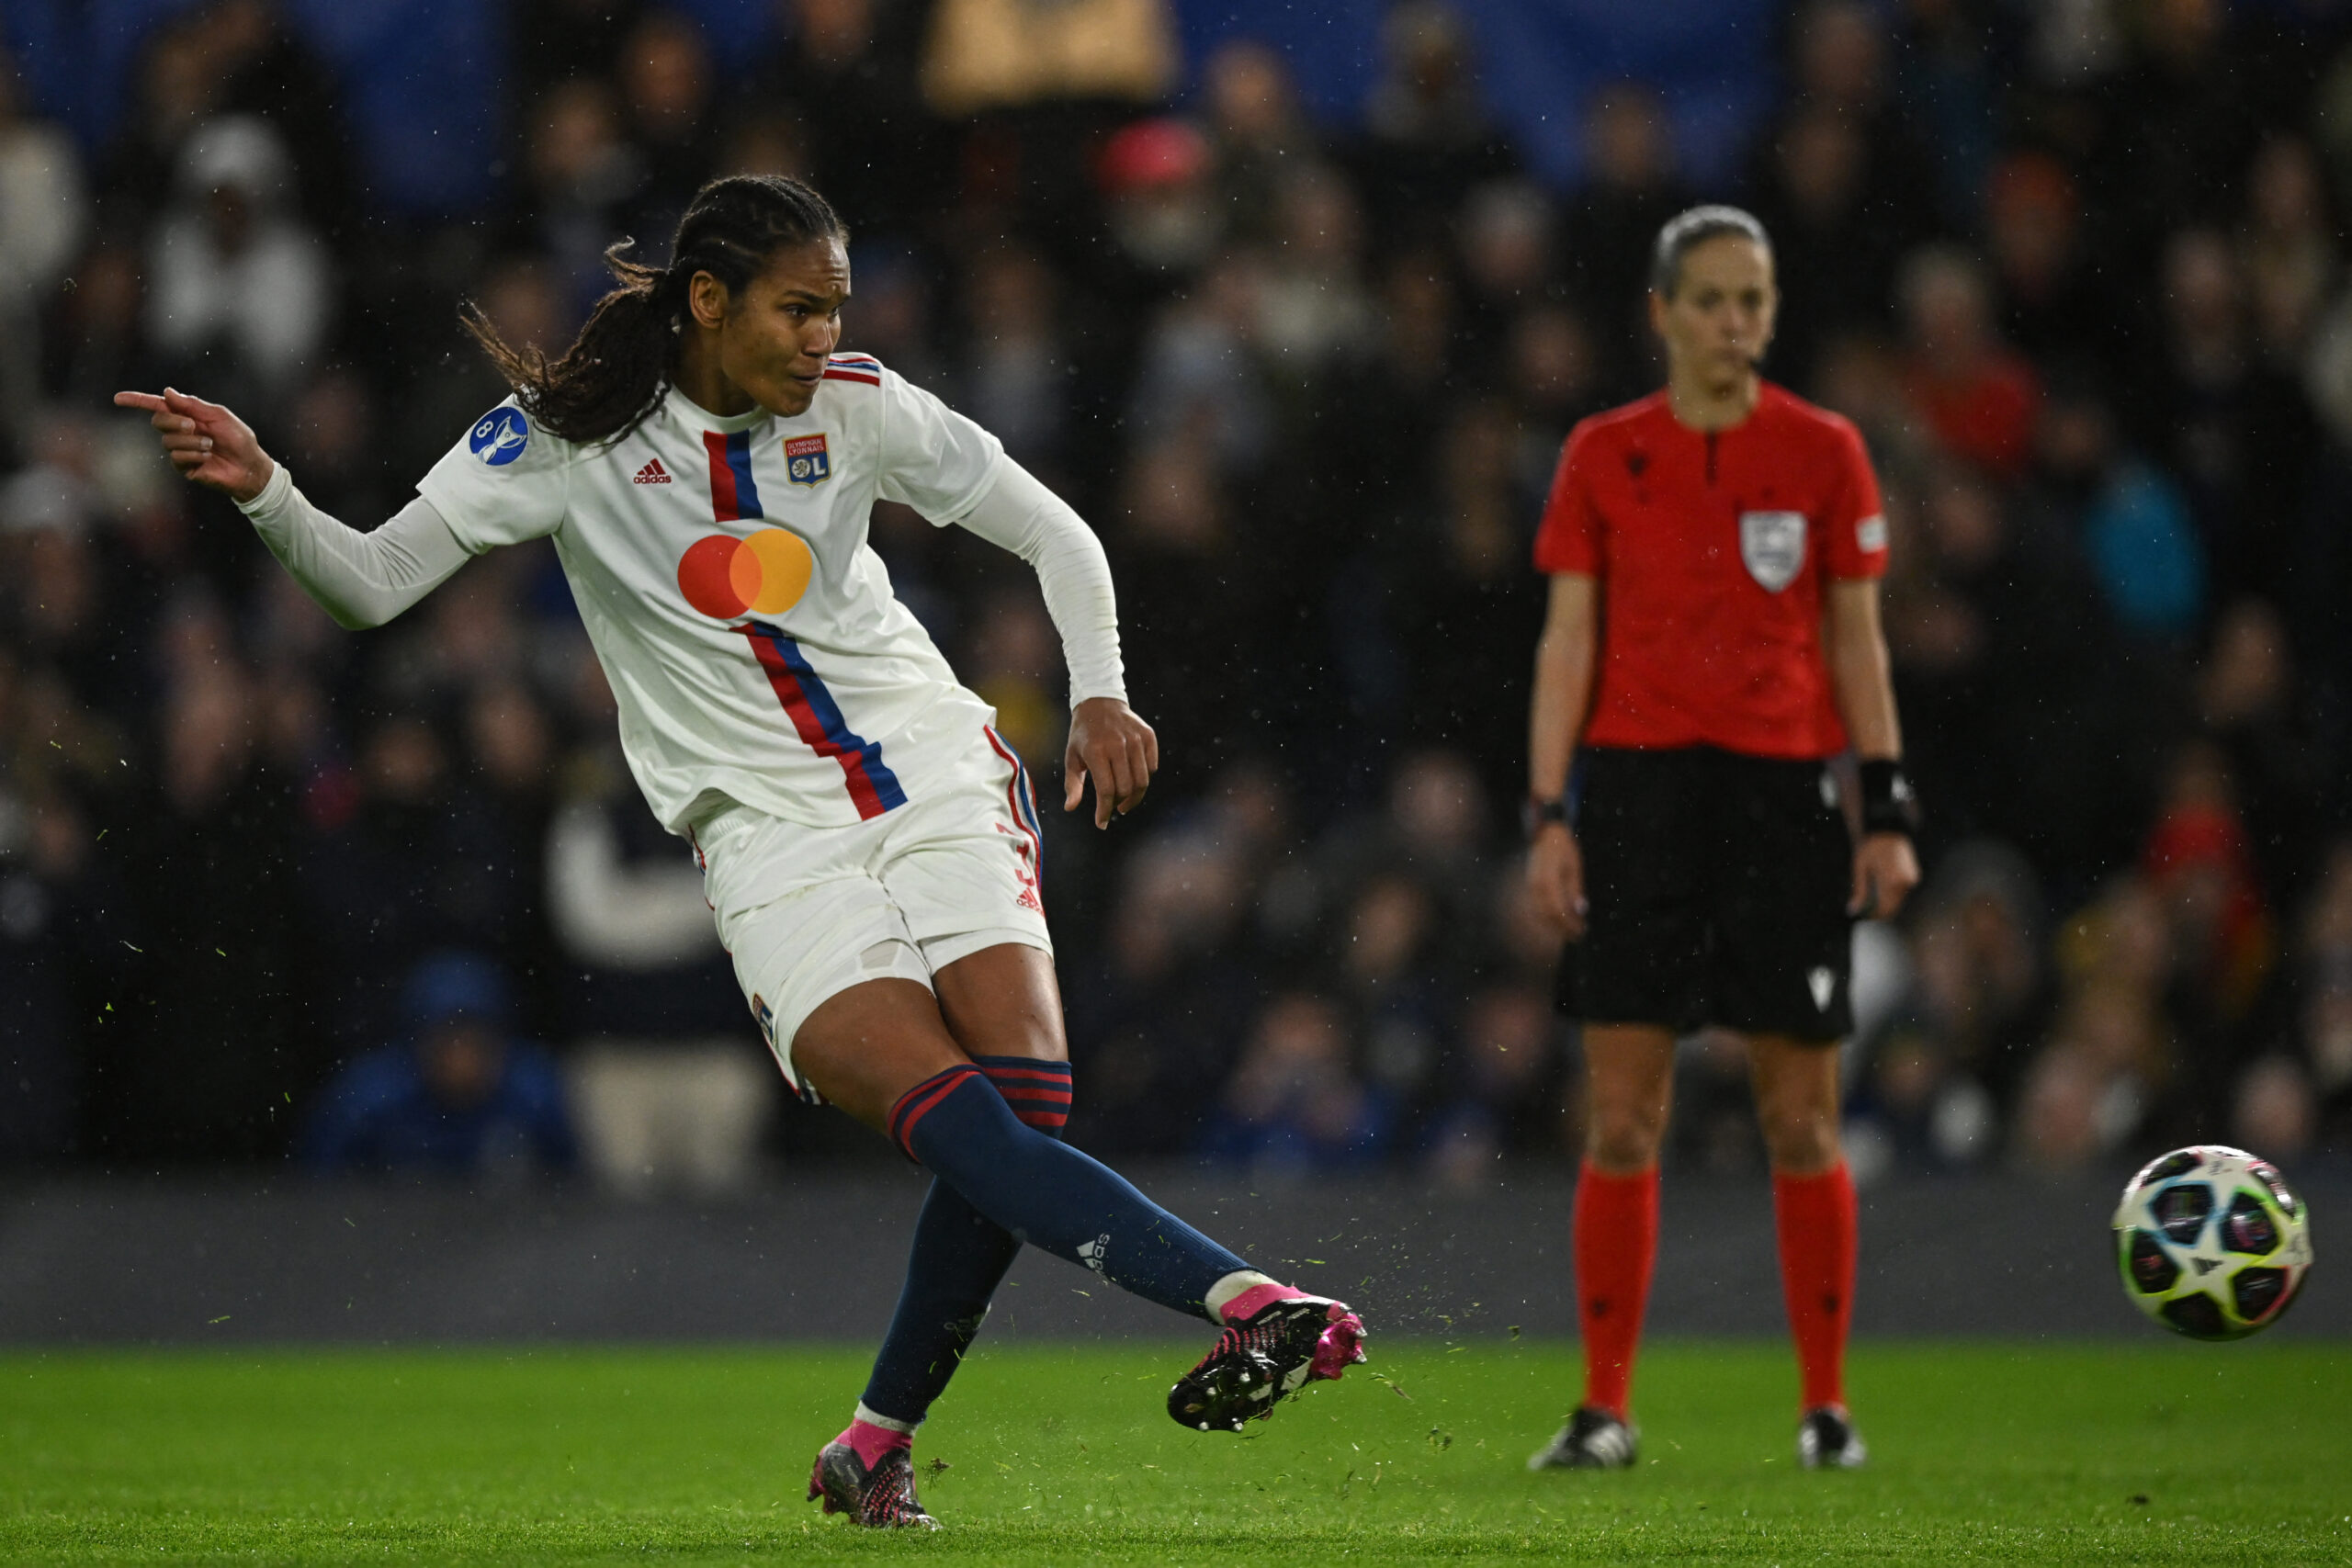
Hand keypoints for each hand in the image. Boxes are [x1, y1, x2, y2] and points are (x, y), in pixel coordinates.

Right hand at [114, 387, 273, 502]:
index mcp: (186, 415)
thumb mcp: (218, 416)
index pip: (157, 406)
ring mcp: (180, 450)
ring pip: (168, 441)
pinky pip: (177, 458)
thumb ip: (192, 405)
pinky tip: (207, 458)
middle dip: (174, 422)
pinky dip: (193, 455)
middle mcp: (180, 431)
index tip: (118, 398)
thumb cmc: (238, 439)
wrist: (249, 466)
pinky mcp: (184, 467)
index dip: (137, 401)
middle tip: (194, 426)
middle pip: (158, 421)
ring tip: (210, 445)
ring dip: (191, 442)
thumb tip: (166, 392)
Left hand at [1063, 696, 1157, 828]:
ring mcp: (1135, 739)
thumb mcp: (1072, 758)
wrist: (1099, 702)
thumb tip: (1069, 808)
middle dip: (1119, 804)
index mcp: (1096, 751)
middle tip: (1113, 807)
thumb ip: (1072, 784)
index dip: (1104, 811)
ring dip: (1134, 796)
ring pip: (1142, 780)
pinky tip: (1133, 778)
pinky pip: (1151, 767)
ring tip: (1125, 800)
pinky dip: (1144, 777)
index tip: (1101, 824)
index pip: (1106, 790)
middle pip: (1126, 788)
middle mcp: (1117, 744)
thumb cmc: (1082, 735)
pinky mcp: (1148, 735)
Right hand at [1528, 821, 1586, 938]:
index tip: (1581, 931)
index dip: (1569, 923)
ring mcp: (1531, 885)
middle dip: (1563, 928)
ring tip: (1571, 930)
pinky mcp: (1531, 887)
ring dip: (1556, 924)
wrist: (1546, 833)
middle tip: (1578, 935)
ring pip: (1541, 912)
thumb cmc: (1564, 848)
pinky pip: (1538, 906)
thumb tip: (1580, 910)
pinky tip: (1561, 919)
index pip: (1558, 908)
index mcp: (1549, 877)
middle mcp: (1536, 884)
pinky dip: (1549, 916)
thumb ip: (1575, 889)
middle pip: (1548, 914)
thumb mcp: (1574, 866)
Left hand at [1850, 831, 1919, 919]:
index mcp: (1891, 881)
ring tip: (1870, 900)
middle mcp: (1905, 883)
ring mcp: (1911, 880)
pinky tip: (1880, 891)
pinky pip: (1902, 893)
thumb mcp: (1860, 868)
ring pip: (1898, 902)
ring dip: (1886, 904)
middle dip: (1879, 912)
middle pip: (1893, 908)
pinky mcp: (1914, 877)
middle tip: (1864, 910)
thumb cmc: (1871, 847)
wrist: (1889, 830)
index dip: (1873, 916)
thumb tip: (1853, 910)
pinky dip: (1892, 895)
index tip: (1862, 916)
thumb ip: (1859, 891)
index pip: (1884, 909)